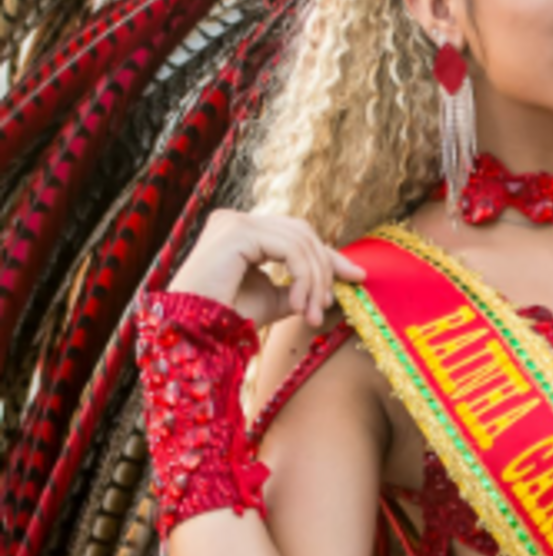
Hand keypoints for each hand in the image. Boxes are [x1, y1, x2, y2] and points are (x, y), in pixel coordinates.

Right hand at [168, 209, 366, 329]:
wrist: (193, 336)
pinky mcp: (237, 231)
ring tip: (312, 314)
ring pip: (300, 241)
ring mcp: (235, 221)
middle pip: (302, 233)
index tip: (357, 278)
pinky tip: (299, 306)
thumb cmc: (224, 320)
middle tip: (327, 306)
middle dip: (325, 269)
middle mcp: (236, 220)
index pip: (295, 235)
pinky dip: (303, 278)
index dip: (328, 256)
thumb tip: (330, 287)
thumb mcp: (270, 300)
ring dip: (315, 280)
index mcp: (241, 231)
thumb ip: (296, 287)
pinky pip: (290, 249)